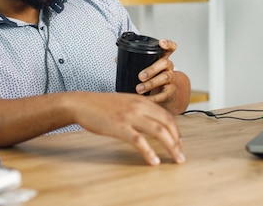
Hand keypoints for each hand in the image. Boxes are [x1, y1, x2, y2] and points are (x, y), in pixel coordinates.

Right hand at [68, 92, 185, 165]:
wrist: (82, 103)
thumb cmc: (102, 105)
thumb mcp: (125, 102)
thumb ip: (140, 109)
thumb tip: (152, 123)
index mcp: (142, 100)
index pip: (167, 115)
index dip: (176, 130)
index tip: (179, 142)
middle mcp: (139, 106)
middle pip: (167, 123)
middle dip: (177, 139)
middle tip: (180, 153)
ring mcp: (130, 116)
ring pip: (158, 131)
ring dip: (171, 146)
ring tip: (176, 157)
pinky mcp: (120, 127)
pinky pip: (139, 141)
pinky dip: (149, 152)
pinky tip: (154, 161)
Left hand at [135, 39, 190, 113]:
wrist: (168, 94)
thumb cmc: (155, 78)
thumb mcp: (149, 67)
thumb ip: (136, 62)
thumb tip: (117, 59)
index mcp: (162, 59)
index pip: (169, 48)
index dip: (167, 44)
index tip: (161, 43)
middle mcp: (168, 67)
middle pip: (164, 63)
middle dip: (152, 69)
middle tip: (140, 76)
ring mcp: (170, 79)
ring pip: (164, 78)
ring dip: (151, 84)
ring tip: (139, 89)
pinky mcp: (170, 92)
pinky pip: (163, 95)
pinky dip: (153, 98)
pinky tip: (145, 100)